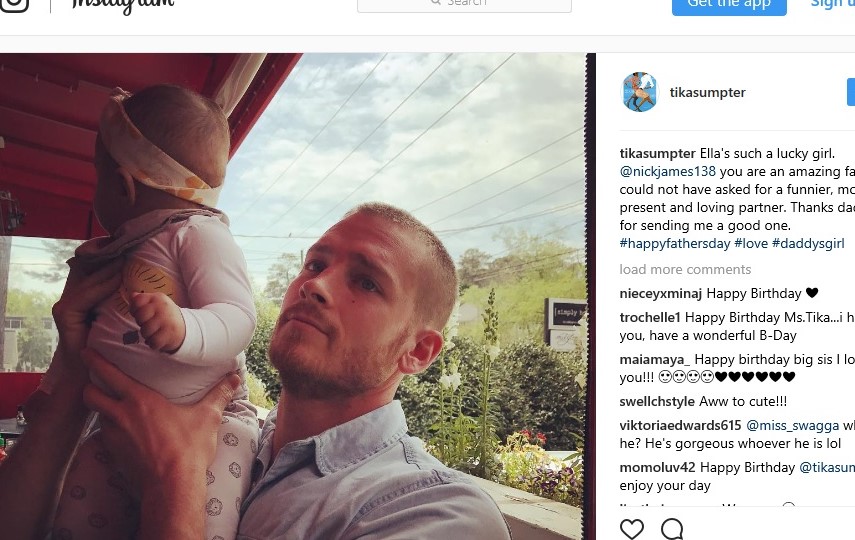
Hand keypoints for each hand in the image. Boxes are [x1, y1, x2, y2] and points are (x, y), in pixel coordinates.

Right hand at [52, 257, 122, 379]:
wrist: (89, 370)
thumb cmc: (104, 346)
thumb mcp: (112, 317)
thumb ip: (114, 300)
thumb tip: (132, 282)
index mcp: (78, 300)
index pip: (90, 274)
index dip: (105, 261)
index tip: (124, 250)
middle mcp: (68, 300)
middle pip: (87, 274)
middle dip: (106, 261)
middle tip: (126, 249)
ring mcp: (64, 307)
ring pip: (88, 283)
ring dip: (107, 271)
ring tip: (124, 260)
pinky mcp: (65, 314)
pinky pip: (85, 296)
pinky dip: (102, 287)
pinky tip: (117, 279)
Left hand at [82, 349, 240, 537]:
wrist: (171, 486)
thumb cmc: (188, 448)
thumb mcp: (207, 417)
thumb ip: (219, 394)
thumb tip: (235, 377)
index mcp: (140, 400)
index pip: (108, 374)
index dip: (95, 360)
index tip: (86, 351)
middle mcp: (121, 415)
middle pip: (90, 395)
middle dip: (90, 386)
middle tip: (97, 381)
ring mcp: (114, 437)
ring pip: (97, 416)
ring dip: (101, 410)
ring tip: (112, 407)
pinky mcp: (114, 455)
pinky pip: (105, 437)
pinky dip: (110, 430)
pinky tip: (123, 433)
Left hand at [128, 292, 186, 352]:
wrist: (185, 327)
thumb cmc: (164, 315)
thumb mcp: (154, 303)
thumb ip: (141, 300)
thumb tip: (132, 296)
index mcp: (157, 298)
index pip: (137, 301)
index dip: (134, 310)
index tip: (142, 314)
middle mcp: (163, 307)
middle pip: (140, 317)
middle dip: (141, 324)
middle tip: (149, 324)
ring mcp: (167, 320)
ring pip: (145, 331)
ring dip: (147, 335)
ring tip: (154, 332)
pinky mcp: (170, 333)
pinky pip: (153, 342)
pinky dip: (153, 344)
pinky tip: (158, 339)